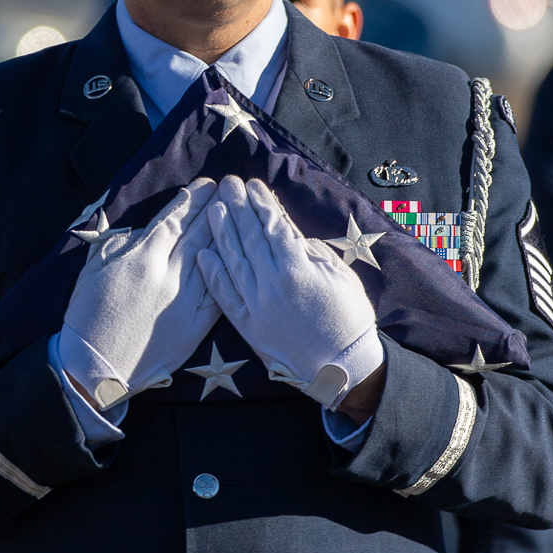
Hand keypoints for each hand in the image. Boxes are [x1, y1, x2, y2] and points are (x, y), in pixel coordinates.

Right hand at [58, 180, 219, 407]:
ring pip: (213, 259)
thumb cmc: (87, 318)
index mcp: (140, 259)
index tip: (205, 185)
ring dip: (227, 235)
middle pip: (198, 234)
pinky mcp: (195, 325)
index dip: (191, 201)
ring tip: (241, 216)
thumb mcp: (92, 272)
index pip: (172, 221)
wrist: (96, 366)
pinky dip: (230, 275)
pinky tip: (241, 261)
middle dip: (215, 209)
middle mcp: (167, 275)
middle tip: (230, 189)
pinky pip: (218, 295)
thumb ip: (116, 246)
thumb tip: (139, 232)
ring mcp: (184, 300)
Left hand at [196, 176, 382, 409]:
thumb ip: (312, 252)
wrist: (342, 367)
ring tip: (213, 209)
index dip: (262, 203)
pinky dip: (213, 275)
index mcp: (298, 268)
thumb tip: (289, 233)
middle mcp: (272, 283)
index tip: (252, 184)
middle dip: (237, 207)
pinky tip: (203, 255)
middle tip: (228, 184)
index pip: (274, 226)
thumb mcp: (340, 275)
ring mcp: (257, 304)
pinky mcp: (248, 325)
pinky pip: (225, 296)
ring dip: (221, 232)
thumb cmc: (349, 318)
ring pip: (233, 260)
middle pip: (249, 237)